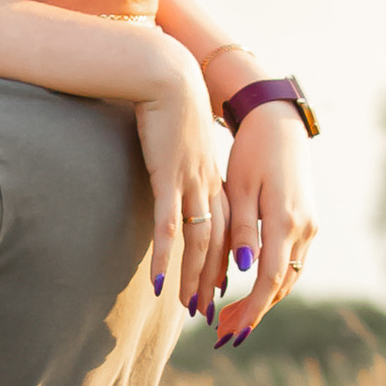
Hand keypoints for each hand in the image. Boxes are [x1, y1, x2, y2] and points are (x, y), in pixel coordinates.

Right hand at [131, 44, 225, 310]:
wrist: (166, 75)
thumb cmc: (170, 104)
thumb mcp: (182, 139)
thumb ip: (182, 160)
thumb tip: (175, 172)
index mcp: (213, 177)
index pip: (226, 230)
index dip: (223, 261)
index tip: (220, 287)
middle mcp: (208, 185)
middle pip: (218, 244)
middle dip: (213, 280)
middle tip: (208, 310)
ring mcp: (190, 183)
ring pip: (199, 242)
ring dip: (194, 277)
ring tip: (189, 306)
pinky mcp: (168, 178)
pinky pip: (169, 227)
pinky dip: (165, 257)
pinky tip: (159, 282)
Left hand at [212, 101, 315, 339]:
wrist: (280, 126)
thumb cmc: (252, 153)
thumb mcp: (240, 189)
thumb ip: (242, 229)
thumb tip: (242, 268)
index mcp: (285, 220)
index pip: (270, 279)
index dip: (251, 309)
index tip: (233, 331)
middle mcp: (304, 228)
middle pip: (282, 286)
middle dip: (253, 312)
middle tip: (225, 333)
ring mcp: (310, 227)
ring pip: (289, 277)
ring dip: (263, 301)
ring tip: (232, 317)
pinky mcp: (308, 223)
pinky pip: (292, 263)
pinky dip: (272, 282)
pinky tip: (251, 290)